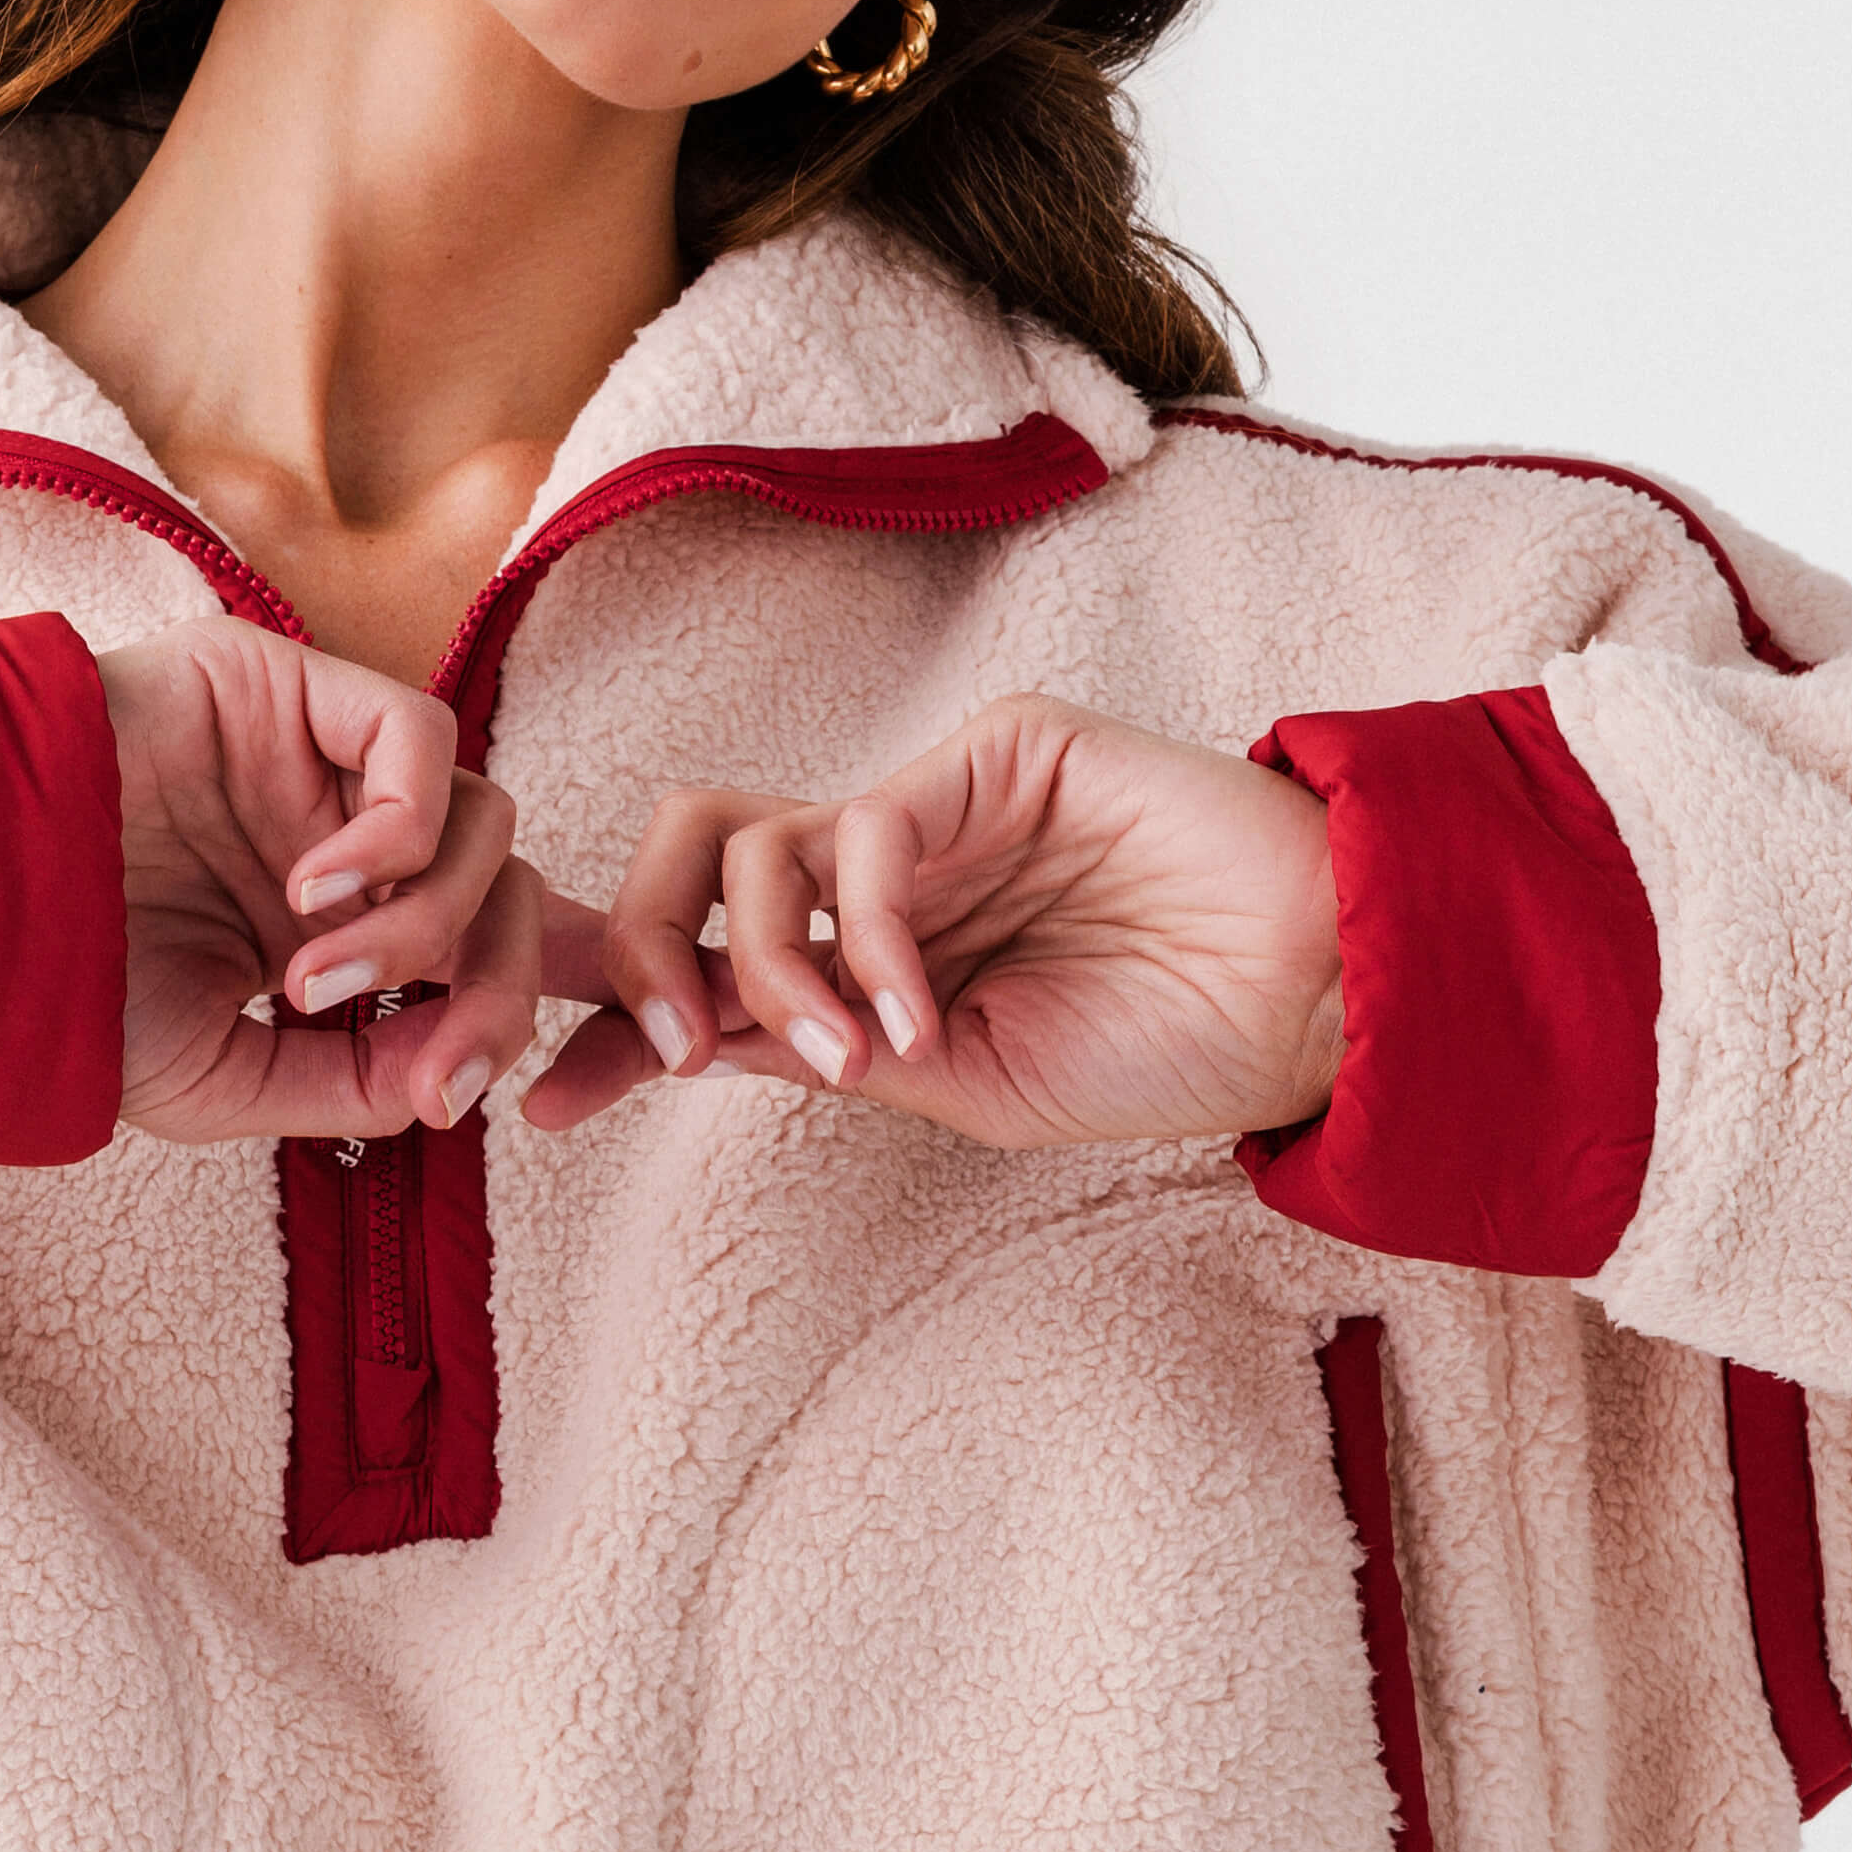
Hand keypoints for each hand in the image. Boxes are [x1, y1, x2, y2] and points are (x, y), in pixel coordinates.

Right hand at [101, 622, 588, 1144]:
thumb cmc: (67, 994)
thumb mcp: (226, 1081)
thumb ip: (356, 1083)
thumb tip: (462, 1083)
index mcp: (346, 927)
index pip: (503, 932)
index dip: (581, 975)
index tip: (660, 1043)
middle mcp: (349, 837)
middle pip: (514, 891)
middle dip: (495, 993)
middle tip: (421, 1066)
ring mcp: (321, 759)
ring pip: (484, 820)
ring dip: (424, 925)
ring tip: (312, 977)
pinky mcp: (289, 685)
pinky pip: (419, 741)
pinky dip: (396, 834)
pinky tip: (311, 894)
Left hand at [518, 699, 1344, 1152]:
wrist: (1314, 1001)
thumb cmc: (1163, 1053)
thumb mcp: (961, 1084)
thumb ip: (822, 1049)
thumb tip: (673, 1045)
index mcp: (871, 943)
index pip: (702, 950)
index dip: (610, 1007)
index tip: (536, 1101)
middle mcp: (884, 859)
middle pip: (684, 853)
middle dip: (641, 952)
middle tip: (670, 1051)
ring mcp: (937, 797)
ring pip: (747, 839)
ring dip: (756, 965)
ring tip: (843, 1058)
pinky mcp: (998, 750)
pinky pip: (862, 833)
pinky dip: (866, 941)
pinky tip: (918, 1019)